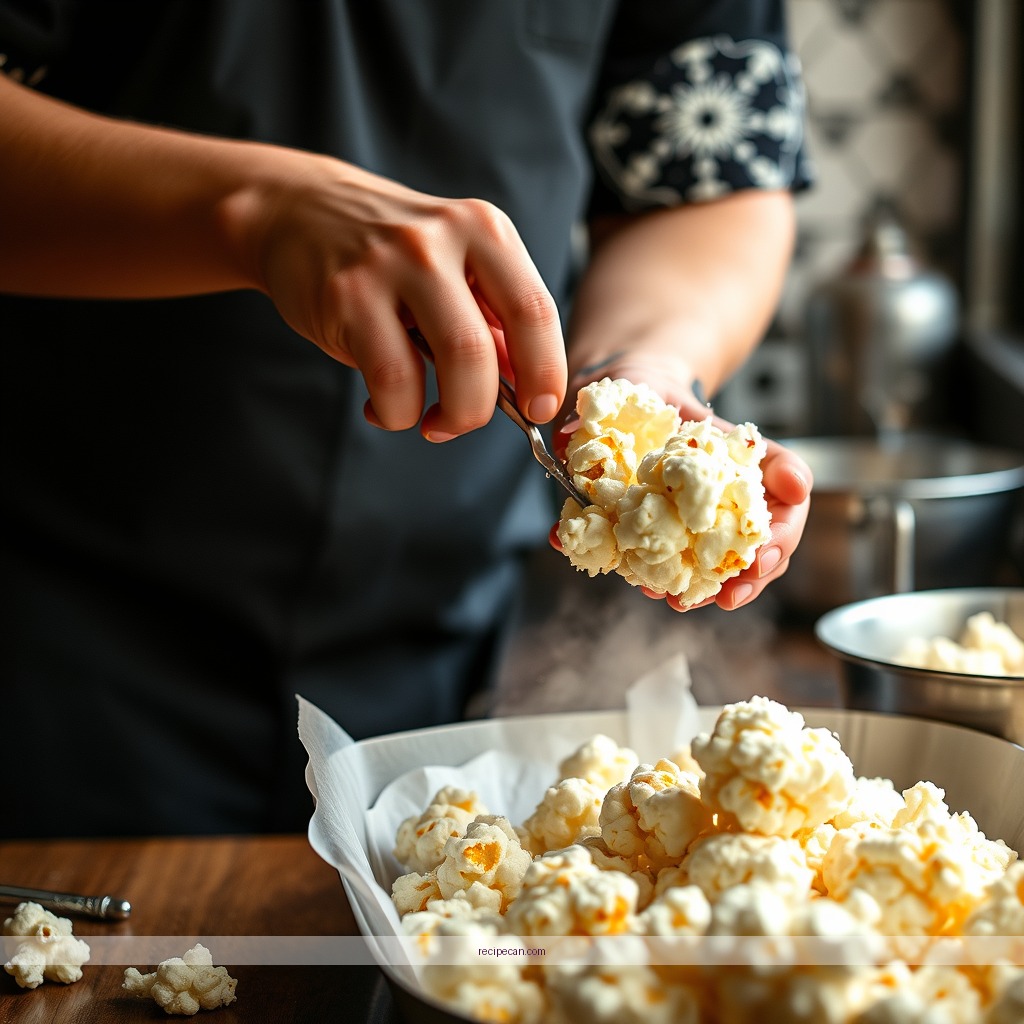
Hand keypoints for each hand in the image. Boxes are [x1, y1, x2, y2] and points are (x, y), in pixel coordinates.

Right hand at [225, 156, 566, 439]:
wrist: (299, 211)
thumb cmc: (391, 256)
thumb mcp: (454, 271)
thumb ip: (493, 324)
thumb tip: (530, 391)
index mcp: (486, 231)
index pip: (537, 311)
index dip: (546, 373)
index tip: (541, 410)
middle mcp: (443, 239)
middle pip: (487, 348)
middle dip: (482, 408)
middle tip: (465, 423)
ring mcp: (392, 264)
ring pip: (448, 363)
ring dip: (448, 416)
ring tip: (429, 422)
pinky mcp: (346, 294)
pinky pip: (391, 379)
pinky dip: (396, 412)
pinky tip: (385, 407)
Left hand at [548, 362, 812, 612]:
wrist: (618, 412)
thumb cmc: (641, 396)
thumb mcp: (636, 387)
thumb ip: (611, 405)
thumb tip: (571, 435)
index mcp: (737, 454)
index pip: (783, 474)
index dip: (789, 490)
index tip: (787, 502)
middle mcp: (731, 491)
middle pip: (774, 533)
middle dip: (763, 564)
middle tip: (738, 586)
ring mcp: (709, 520)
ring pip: (739, 561)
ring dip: (723, 586)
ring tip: (697, 601)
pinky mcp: (678, 541)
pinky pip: (692, 569)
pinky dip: (680, 585)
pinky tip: (659, 592)